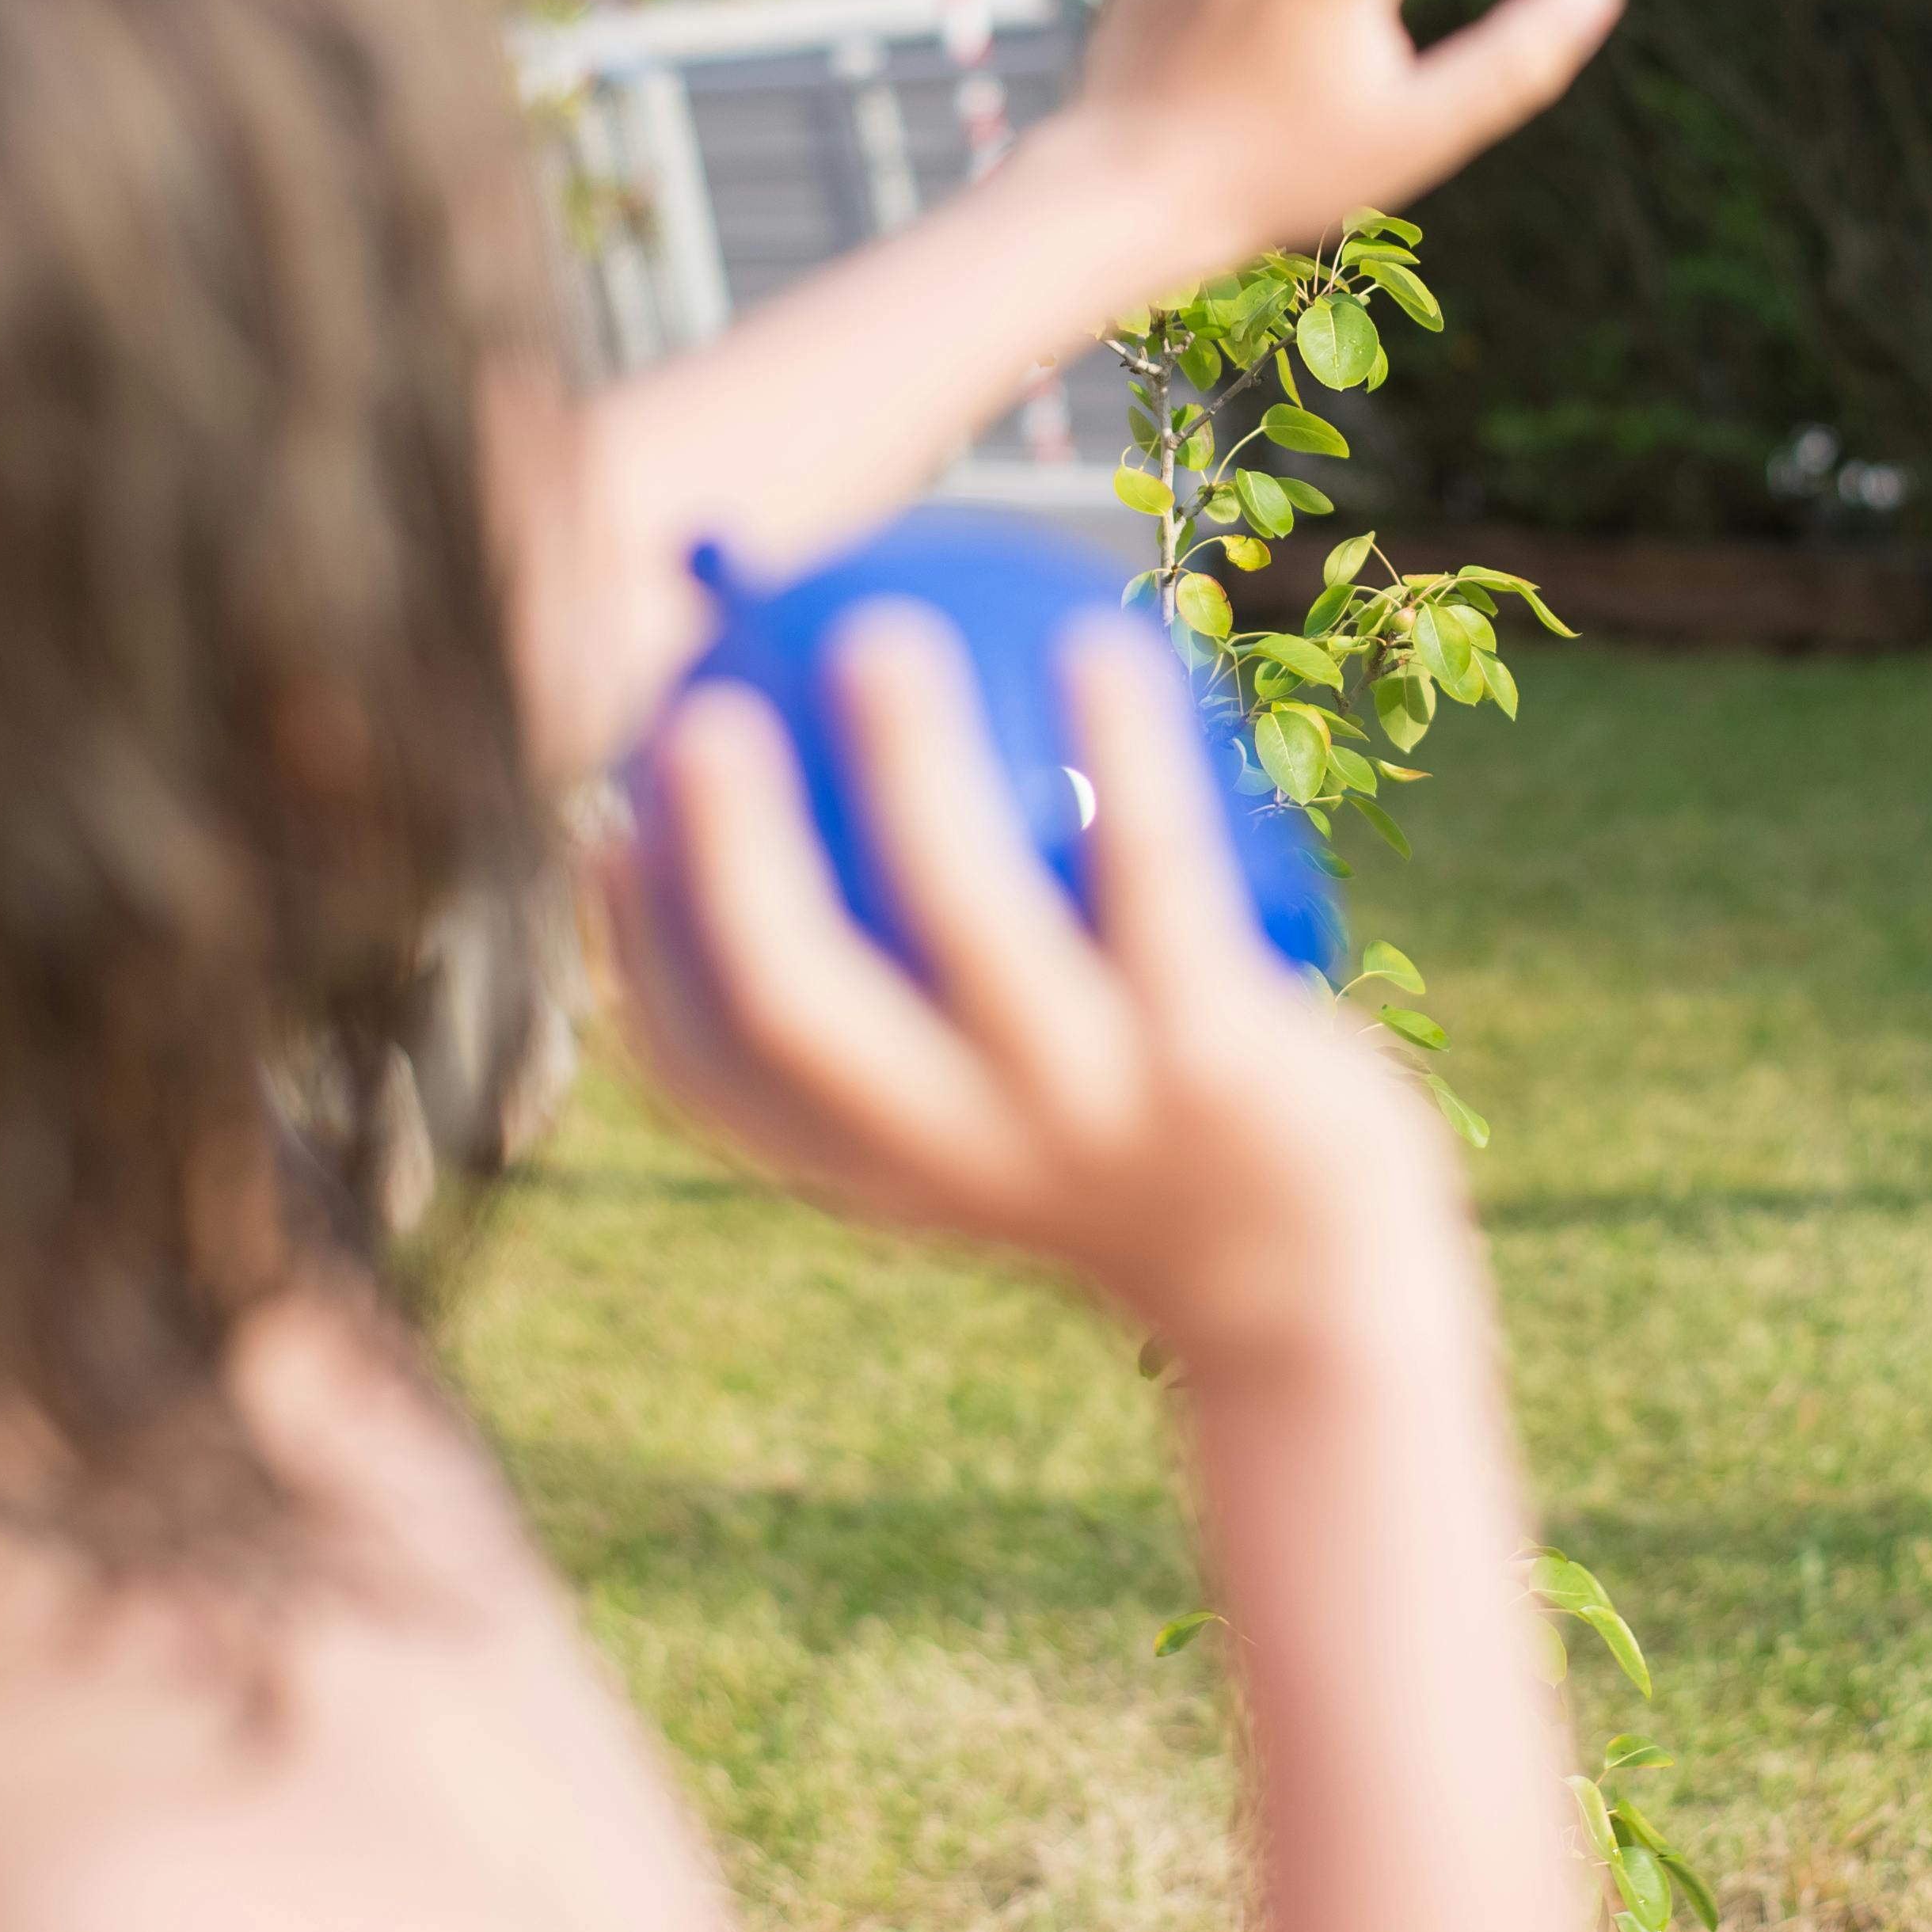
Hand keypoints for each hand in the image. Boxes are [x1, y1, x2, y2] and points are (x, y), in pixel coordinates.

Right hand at [604, 604, 1463, 1373]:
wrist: (1325, 1303)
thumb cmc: (1145, 1169)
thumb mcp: (1010, 1121)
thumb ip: (919, 1016)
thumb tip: (841, 817)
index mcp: (884, 1172)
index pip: (714, 1076)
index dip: (635, 951)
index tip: (607, 821)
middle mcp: (963, 1153)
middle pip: (796, 1003)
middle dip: (727, 856)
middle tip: (700, 705)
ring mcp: (1091, 1114)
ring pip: (971, 923)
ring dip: (909, 764)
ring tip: (882, 628)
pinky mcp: (1219, 1063)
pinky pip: (1157, 872)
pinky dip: (1124, 749)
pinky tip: (1106, 639)